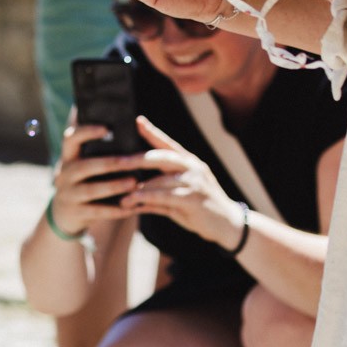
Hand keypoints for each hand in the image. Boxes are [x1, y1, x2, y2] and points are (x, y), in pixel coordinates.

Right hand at [48, 122, 146, 235]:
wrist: (65, 214)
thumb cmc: (84, 180)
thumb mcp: (83, 164)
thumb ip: (96, 150)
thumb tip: (124, 126)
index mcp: (68, 157)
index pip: (71, 138)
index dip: (87, 132)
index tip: (107, 128)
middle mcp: (65, 174)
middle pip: (84, 166)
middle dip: (110, 163)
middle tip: (132, 161)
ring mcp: (68, 194)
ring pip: (91, 190)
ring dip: (114, 186)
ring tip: (134, 183)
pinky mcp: (76, 213)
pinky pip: (97, 211)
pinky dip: (115, 210)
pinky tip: (132, 207)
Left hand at [123, 117, 245, 247]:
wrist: (228, 225)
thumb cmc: (201, 208)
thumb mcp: (182, 194)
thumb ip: (160, 189)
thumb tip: (132, 190)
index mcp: (190, 161)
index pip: (168, 144)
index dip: (153, 132)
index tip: (138, 121)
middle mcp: (192, 167)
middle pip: (161, 157)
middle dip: (137, 159)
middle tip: (118, 162)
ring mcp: (194, 182)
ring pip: (159, 180)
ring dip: (138, 189)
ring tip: (123, 195)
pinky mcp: (192, 199)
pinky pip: (162, 196)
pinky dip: (145, 200)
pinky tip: (132, 203)